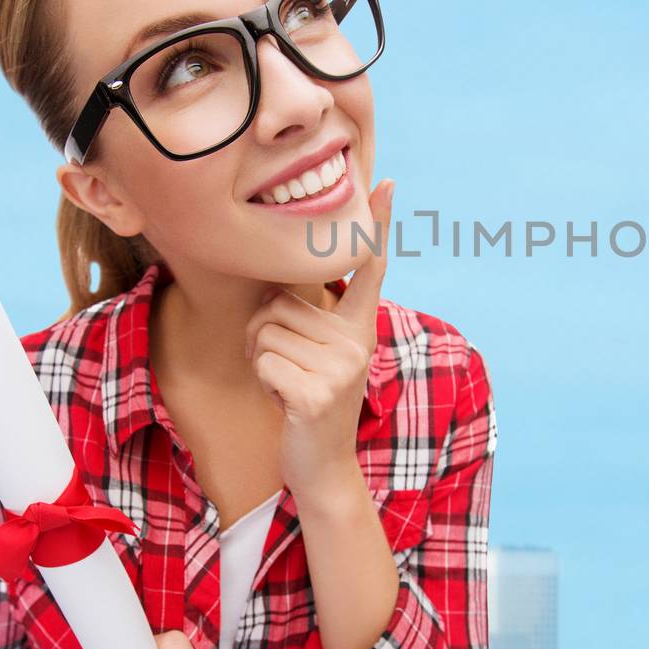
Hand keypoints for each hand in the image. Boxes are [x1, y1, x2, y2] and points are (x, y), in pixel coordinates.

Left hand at [245, 177, 394, 497]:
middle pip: (278, 304)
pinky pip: (262, 362)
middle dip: (265, 335)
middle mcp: (357, 341)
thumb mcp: (316, 353)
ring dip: (261, 360)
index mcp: (360, 326)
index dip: (377, 224)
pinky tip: (285, 402)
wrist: (322, 464)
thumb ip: (307, 318)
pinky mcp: (317, 393)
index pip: (369, 268)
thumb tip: (276, 284)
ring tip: (288, 384)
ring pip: (264, 333)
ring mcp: (340, 368)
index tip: (387, 184)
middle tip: (289, 366)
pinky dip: (262, 382)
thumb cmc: (308, 399)